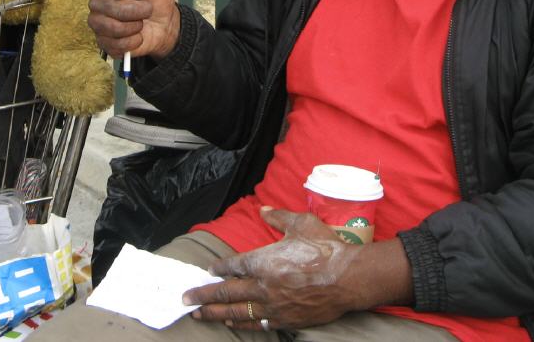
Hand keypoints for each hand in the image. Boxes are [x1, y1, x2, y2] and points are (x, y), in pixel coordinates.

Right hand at [87, 0, 179, 59]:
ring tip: (140, 21)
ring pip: (114, 28)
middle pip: (114, 9)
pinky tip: (136, 35)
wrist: (164, 23)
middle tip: (145, 8)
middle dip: (138, 11)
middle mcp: (96, 0)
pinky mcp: (102, 42)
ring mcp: (97, 22)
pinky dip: (133, 41)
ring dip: (136, 26)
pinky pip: (116, 44)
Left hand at [182, 208, 413, 331]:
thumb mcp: (300, 224)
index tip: (208, 270)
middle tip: (185, 299)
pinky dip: (244, 323)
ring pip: (237, 311)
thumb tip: (264, 210)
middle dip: (203, 296)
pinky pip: (258, 323)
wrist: (348, 277)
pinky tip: (234, 322)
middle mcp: (263, 285)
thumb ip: (278, 217)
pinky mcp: (286, 319)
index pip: (232, 265)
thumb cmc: (325, 248)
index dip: (218, 268)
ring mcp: (273, 305)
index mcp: (263, 260)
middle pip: (226, 293)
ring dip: (216, 313)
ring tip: (201, 315)